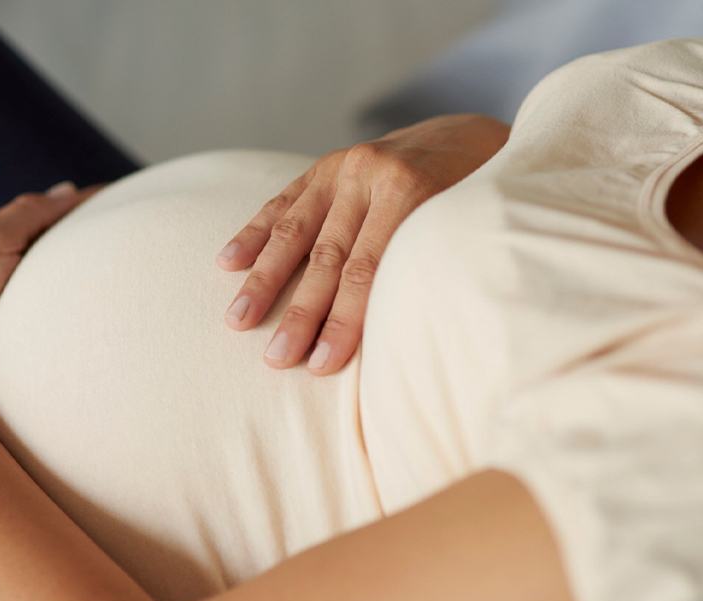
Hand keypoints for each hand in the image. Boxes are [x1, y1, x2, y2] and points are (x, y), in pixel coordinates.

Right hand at [216, 113, 509, 374]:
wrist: (466, 135)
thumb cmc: (475, 194)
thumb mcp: (468, 225)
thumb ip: (432, 265)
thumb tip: (408, 339)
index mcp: (410, 189)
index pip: (369, 269)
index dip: (344, 321)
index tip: (322, 364)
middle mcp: (370, 173)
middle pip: (328, 257)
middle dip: (300, 312)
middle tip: (277, 357)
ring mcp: (342, 166)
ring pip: (296, 231)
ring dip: (264, 279)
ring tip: (238, 320)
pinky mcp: (323, 166)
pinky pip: (283, 202)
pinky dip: (254, 232)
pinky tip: (227, 262)